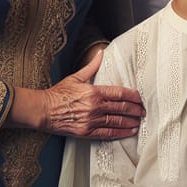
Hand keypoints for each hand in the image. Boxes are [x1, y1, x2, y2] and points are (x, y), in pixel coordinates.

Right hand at [25, 50, 144, 138]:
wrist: (43, 111)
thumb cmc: (58, 94)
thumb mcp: (76, 77)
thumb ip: (92, 66)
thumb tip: (101, 53)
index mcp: (94, 92)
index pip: (120, 93)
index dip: (133, 96)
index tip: (140, 98)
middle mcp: (95, 107)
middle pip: (121, 108)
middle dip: (135, 110)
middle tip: (144, 111)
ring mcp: (91, 121)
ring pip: (116, 122)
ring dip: (130, 122)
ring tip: (139, 122)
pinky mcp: (86, 132)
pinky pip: (107, 133)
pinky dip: (119, 133)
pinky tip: (128, 132)